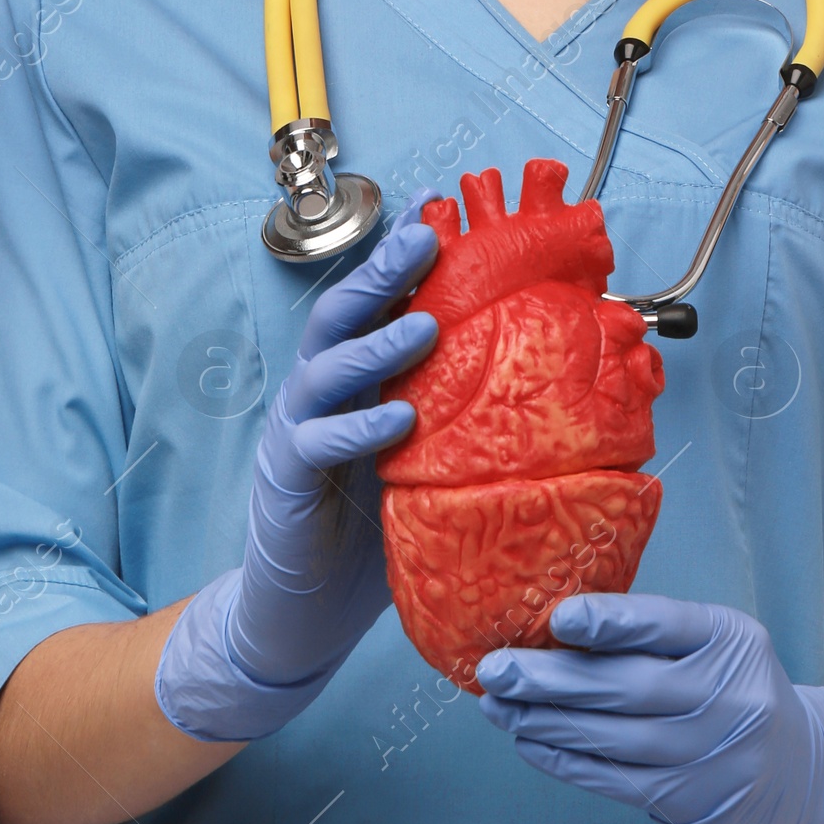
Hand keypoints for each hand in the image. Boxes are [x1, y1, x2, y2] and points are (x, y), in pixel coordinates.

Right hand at [155, 198, 438, 742]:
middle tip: (425, 237)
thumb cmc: (372, 532)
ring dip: (377, 343)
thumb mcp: (424, 461)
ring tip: (426, 326)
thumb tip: (538, 377)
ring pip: (326, 368)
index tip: (439, 208)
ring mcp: (297, 432)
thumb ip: (456, 417)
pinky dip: (359, 427)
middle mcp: (319, 393)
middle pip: (343, 315)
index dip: (401, 257)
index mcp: (354, 381)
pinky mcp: (285, 480)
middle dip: (382, 272)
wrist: (304, 615)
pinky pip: (318, 443)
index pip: (376, 304)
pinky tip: (399, 418)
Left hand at [475, 592, 823, 823]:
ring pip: (611, 738)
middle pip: (627, 686)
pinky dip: (564, 760)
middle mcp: (726, 696)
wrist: (801, 775)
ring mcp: (709, 754)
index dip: (611, 621)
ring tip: (497, 706)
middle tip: (496, 669)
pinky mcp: (691, 800)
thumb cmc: (732, 691)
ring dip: (544, 722)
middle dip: (551, 678)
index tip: (558, 617)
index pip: (665, 624)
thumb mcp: (714, 644)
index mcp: (728, 639)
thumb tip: (553, 627)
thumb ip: (653, 633)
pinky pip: (613, 779)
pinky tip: (529, 742)